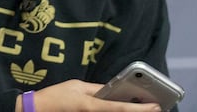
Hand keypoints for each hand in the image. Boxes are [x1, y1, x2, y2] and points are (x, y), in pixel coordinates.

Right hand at [20, 78, 159, 111]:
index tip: (156, 106)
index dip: (140, 109)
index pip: (120, 108)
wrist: (40, 109)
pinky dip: (117, 111)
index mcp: (92, 105)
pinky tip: (125, 106)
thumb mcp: (77, 86)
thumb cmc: (57, 97)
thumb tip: (112, 89)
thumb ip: (96, 88)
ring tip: (144, 107)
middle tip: (155, 108)